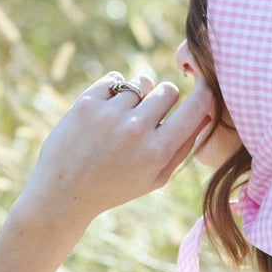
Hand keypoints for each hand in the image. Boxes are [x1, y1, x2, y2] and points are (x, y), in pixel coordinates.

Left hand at [19, 72, 214, 232]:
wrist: (64, 193)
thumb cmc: (115, 187)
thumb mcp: (155, 178)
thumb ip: (183, 147)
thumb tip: (207, 114)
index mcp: (158, 150)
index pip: (197, 105)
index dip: (204, 92)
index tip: (203, 88)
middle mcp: (137, 129)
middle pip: (168, 90)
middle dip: (164, 98)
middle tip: (150, 114)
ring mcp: (110, 114)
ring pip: (141, 82)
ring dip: (137, 95)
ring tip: (122, 117)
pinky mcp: (87, 103)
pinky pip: (114, 79)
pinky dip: (113, 90)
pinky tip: (105, 111)